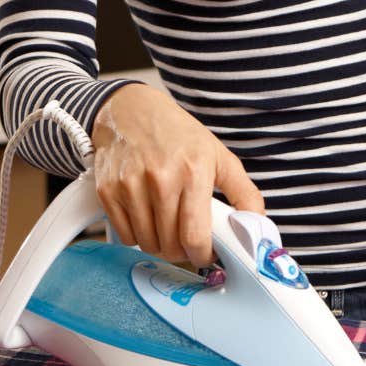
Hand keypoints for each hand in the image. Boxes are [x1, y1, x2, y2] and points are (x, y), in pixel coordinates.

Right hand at [91, 82, 263, 267]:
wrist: (132, 110)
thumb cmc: (178, 135)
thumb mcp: (219, 156)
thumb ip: (244, 192)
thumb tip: (257, 224)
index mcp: (193, 172)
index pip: (195, 236)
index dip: (202, 256)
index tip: (205, 255)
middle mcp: (160, 178)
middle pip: (170, 245)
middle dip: (182, 250)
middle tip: (186, 238)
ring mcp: (130, 185)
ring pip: (147, 243)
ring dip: (159, 243)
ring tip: (166, 225)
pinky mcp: (108, 191)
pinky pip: (124, 235)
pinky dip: (137, 235)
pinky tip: (145, 217)